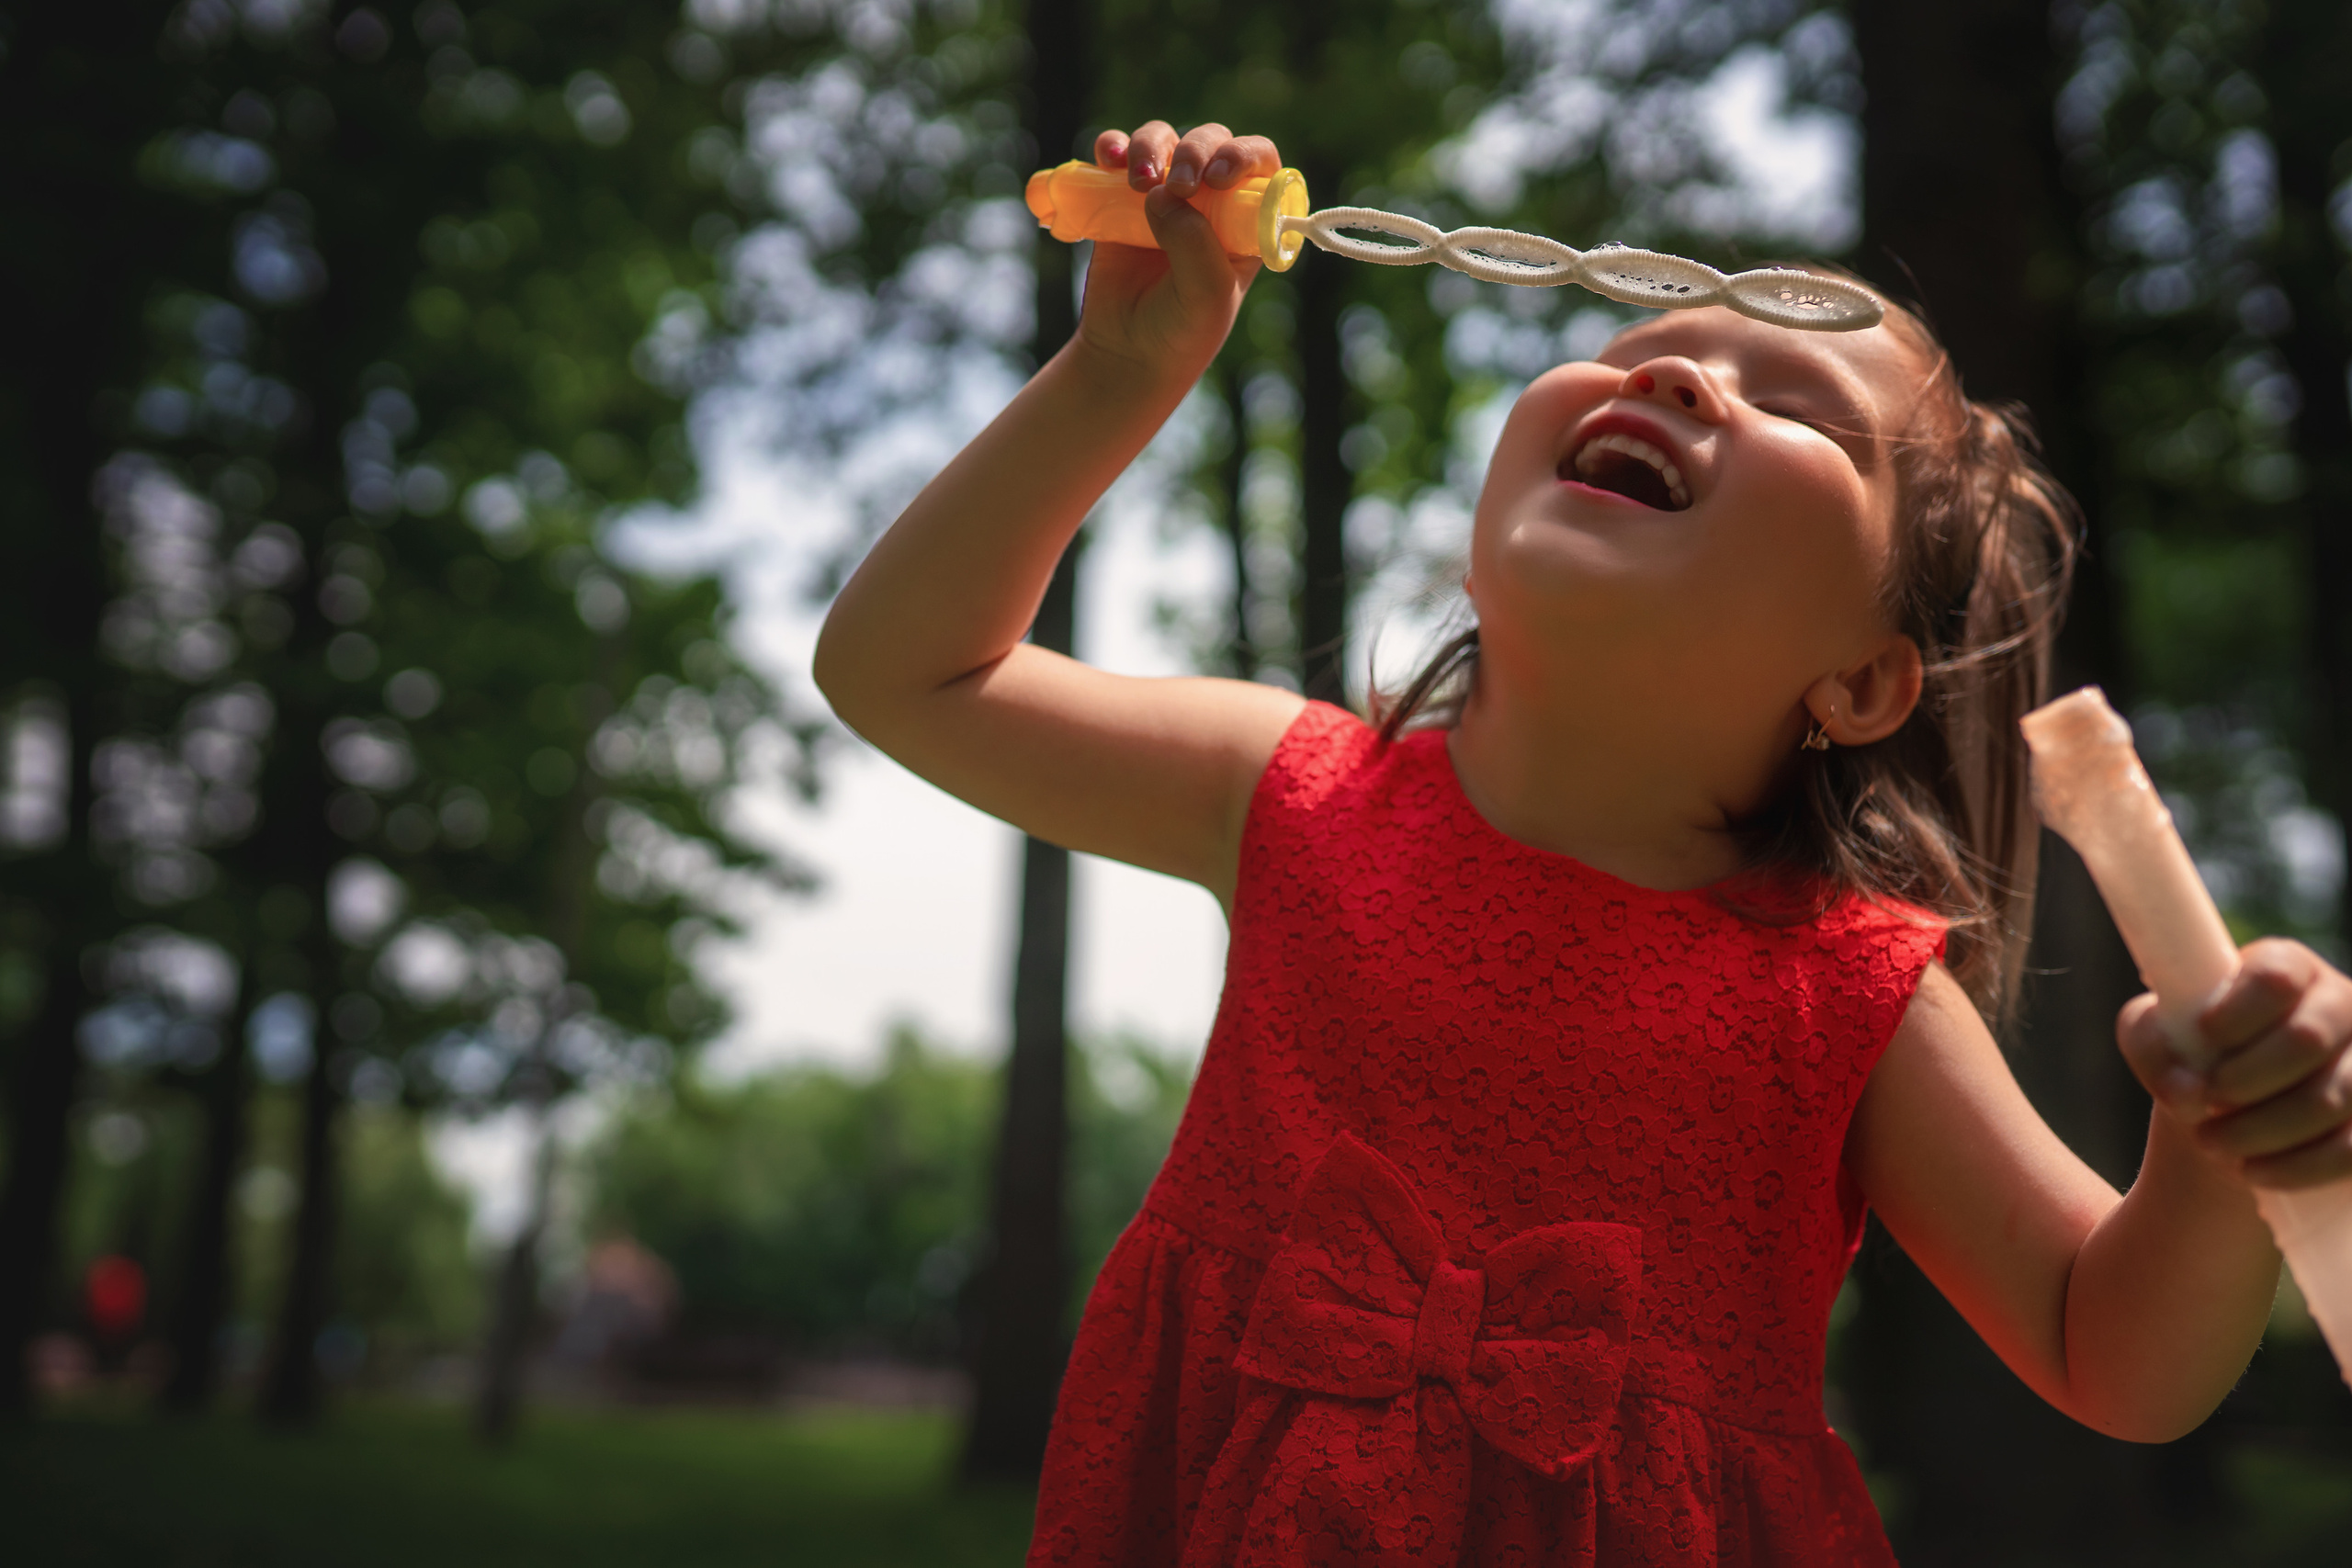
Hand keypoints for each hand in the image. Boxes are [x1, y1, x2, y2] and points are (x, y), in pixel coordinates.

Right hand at [1070, 121, 1281, 380]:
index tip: (1219, 177)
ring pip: (1163, 139)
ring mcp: (1165, 194)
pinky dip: (1111, 148)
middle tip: (1177, 186)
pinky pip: (1117, 155)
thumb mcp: (1206, 294)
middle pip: (1209, 141)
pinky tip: (1108, 160)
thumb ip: (1194, 243)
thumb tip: (1163, 194)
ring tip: (1136, 183)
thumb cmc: (1183, 329)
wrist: (1128, 352)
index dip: (1243, 155)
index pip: (1259, 163)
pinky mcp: (1121, 198)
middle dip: (1194, 152)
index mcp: (1245, 219)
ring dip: (1149, 146)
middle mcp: (1210, 198)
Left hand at [2118, 938, 2351, 1188]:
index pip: (2276, 976)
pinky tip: (2254, 1172)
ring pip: (2334, 1096)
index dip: (2238, 1012)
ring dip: (2264, 1129)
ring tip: (2210, 1144)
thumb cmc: (2191, 1056)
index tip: (2203, 1037)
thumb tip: (2187, 1088)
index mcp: (2286, 968)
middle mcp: (2339, 1005)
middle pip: (2308, 1038)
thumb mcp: (2154, 1039)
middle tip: (2205, 1103)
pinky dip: (2299, 1166)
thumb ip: (2153, 1048)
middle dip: (2246, 1080)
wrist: (2229, 1112)